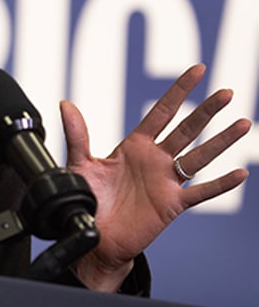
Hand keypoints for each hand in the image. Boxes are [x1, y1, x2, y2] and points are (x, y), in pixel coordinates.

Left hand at [61, 64, 250, 291]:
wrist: (95, 236)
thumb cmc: (88, 200)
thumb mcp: (80, 163)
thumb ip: (77, 134)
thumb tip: (65, 104)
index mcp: (135, 146)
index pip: (162, 112)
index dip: (179, 91)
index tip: (198, 70)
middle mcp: (155, 160)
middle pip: (187, 129)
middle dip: (206, 110)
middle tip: (227, 93)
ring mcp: (167, 181)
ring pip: (199, 156)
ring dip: (221, 141)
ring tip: (243, 123)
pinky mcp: (172, 204)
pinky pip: (200, 192)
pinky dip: (219, 184)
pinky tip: (239, 174)